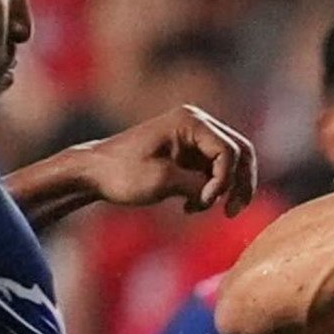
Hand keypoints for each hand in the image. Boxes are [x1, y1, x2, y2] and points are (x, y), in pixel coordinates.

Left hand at [67, 105, 261, 214]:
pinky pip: (213, 172)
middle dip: (239, 184)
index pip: (229, 151)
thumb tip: (222, 192)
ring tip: (203, 210)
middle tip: (232, 212)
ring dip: (224, 190)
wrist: (93, 172)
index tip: (206, 203)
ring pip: (230, 164)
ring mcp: (193, 137)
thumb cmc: (121, 173)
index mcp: (190, 121)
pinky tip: (189, 207)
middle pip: (240, 152)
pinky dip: (209, 191)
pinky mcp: (187, 153)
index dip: (225, 181)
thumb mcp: (162, 181)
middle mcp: (196, 123)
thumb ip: (197, 184)